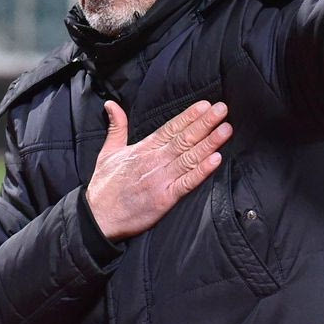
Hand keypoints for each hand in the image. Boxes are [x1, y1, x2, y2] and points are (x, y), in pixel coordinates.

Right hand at [86, 99, 232, 241]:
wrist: (98, 218)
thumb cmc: (104, 187)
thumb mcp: (107, 152)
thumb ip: (116, 128)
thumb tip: (111, 105)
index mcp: (142, 149)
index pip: (170, 129)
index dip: (188, 116)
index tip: (204, 105)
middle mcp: (153, 161)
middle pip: (183, 139)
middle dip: (204, 123)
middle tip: (222, 109)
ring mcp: (160, 180)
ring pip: (189, 158)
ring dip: (209, 143)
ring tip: (225, 129)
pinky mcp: (164, 199)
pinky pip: (187, 183)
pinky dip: (201, 171)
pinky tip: (215, 160)